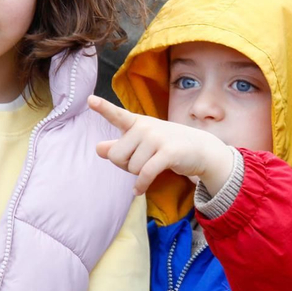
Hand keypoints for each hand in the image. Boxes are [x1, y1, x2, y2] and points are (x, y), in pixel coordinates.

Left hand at [88, 95, 236, 196]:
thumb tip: (98, 149)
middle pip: (117, 156)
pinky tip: (138, 190)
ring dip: (138, 175)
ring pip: (132, 167)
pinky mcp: (168, 153)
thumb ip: (119, 145)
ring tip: (151, 167)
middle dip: (125, 165)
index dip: (103, 108)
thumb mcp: (142, 142)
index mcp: (137, 123)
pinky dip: (141, 185)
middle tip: (139, 163)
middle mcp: (146, 128)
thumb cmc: (166, 145)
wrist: (201, 149)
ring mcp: (157, 139)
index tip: (90, 100)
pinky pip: (145, 174)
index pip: (117, 115)